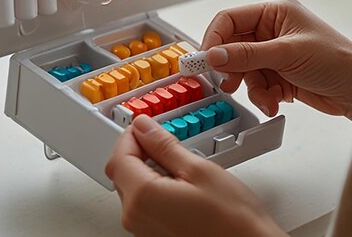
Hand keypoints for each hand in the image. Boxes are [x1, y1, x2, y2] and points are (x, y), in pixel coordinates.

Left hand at [106, 115, 286, 236]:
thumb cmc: (231, 218)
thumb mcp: (199, 169)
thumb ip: (164, 146)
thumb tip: (145, 128)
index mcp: (143, 197)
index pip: (119, 157)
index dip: (131, 135)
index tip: (145, 125)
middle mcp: (135, 217)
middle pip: (122, 173)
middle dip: (139, 151)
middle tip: (164, 139)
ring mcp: (143, 230)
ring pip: (132, 188)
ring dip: (148, 170)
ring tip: (180, 163)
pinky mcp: (153, 235)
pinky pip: (144, 205)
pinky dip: (156, 188)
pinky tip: (181, 184)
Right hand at [201, 0, 351, 122]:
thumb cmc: (336, 61)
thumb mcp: (287, 54)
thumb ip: (247, 55)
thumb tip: (214, 55)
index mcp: (275, 12)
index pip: (231, 19)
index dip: (214, 39)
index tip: (205, 60)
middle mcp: (273, 30)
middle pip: (234, 47)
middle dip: (232, 68)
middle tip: (228, 83)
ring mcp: (276, 53)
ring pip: (244, 70)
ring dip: (251, 87)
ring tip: (266, 97)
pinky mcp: (280, 74)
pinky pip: (257, 85)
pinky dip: (263, 96)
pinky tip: (276, 102)